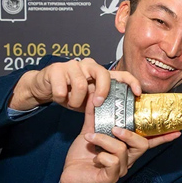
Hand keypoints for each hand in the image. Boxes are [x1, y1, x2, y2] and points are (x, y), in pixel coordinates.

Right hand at [10, 58, 141, 111]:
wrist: (44, 87)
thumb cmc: (70, 94)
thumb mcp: (89, 102)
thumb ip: (102, 104)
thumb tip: (119, 117)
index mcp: (99, 73)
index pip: (121, 73)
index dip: (132, 82)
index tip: (137, 93)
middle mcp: (89, 65)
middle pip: (103, 74)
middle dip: (102, 91)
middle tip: (96, 104)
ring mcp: (72, 65)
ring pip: (81, 85)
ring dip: (75, 100)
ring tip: (71, 103)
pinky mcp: (56, 69)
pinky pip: (62, 88)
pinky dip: (61, 98)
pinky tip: (59, 97)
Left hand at [58, 97, 179, 182]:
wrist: (69, 175)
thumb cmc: (81, 156)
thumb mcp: (89, 132)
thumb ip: (94, 117)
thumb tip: (95, 97)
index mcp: (127, 149)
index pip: (149, 142)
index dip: (164, 137)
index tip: (178, 131)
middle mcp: (128, 159)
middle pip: (142, 144)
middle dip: (128, 133)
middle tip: (114, 128)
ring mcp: (121, 169)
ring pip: (122, 149)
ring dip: (104, 140)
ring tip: (90, 138)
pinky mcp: (112, 177)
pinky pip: (112, 161)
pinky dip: (100, 155)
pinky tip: (94, 157)